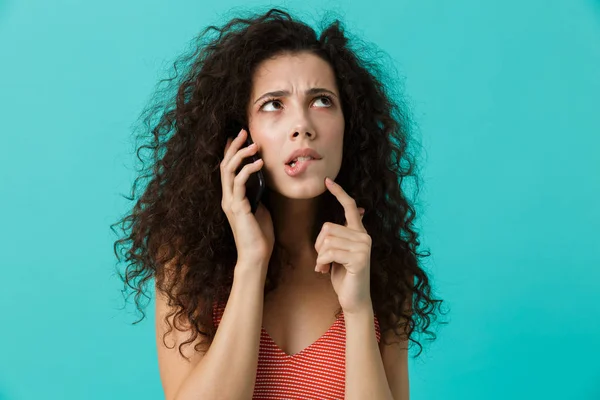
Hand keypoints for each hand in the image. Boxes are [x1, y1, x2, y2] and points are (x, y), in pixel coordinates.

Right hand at [221, 128, 273, 275]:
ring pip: (229, 170)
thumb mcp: (260, 209)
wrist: (256, 255)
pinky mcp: (237, 207)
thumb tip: (263, 181)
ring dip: (241, 155)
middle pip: (225, 165)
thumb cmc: (260, 235)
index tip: (238, 137)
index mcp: (231, 198)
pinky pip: (240, 182)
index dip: (230, 152)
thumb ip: (257, 195)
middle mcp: (227, 197)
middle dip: (234, 146)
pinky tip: (259, 163)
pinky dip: (248, 170)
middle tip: (244, 132)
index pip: (227, 169)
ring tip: (254, 145)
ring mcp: (230, 202)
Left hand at [314, 177, 371, 314]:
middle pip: (328, 227)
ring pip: (327, 240)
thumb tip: (341, 221)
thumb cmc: (343, 276)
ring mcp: (363, 247)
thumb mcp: (338, 253)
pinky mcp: (359, 258)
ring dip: (319, 256)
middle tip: (322, 260)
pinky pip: (329, 252)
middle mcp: (364, 236)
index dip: (339, 193)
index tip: (328, 181)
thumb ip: (338, 237)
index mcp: (359, 232)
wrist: (353, 300)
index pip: (350, 206)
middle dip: (318, 245)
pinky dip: (322, 262)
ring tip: (325, 266)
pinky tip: (325, 271)